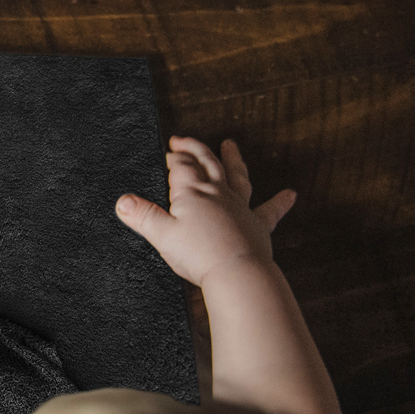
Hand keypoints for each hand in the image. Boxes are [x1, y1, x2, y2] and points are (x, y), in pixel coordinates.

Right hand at [116, 137, 296, 286]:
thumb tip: (123, 202)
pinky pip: (270, 210)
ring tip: (231, 145)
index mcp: (193, 193)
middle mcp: (218, 193)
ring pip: (236, 175)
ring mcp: (240, 207)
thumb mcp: (161, 235)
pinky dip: (280, 202)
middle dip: (195, 149)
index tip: (169, 150)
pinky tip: (290, 195)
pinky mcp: (257, 225)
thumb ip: (142, 216)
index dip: (174, 156)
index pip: (181, 166)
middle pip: (207, 162)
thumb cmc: (199, 254)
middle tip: (185, 141)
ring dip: (233, 159)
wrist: (236, 272)